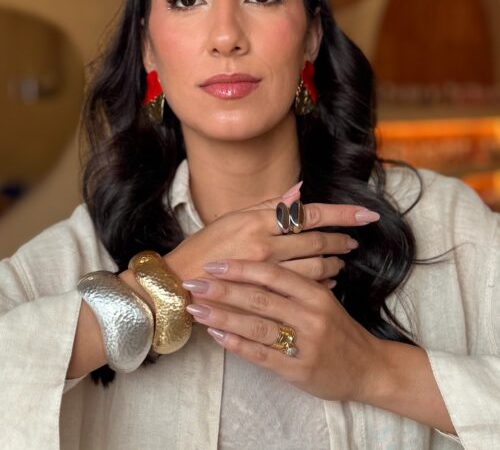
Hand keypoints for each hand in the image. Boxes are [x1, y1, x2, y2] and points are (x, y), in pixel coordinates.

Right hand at [165, 186, 379, 285]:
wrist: (178, 282)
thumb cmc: (204, 247)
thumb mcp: (233, 217)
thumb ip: (269, 205)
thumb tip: (299, 192)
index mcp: (256, 220)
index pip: (308, 214)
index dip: (341, 214)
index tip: (366, 215)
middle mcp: (263, 244)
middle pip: (316, 242)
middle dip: (340, 241)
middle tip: (353, 242)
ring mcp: (264, 271)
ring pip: (314, 267)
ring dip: (333, 263)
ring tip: (341, 261)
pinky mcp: (263, 294)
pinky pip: (300, 289)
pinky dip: (319, 283)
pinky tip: (326, 280)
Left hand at [182, 259, 382, 401]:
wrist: (368, 367)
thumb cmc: (339, 328)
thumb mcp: (323, 297)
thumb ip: (298, 276)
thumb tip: (269, 251)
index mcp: (315, 293)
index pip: (272, 275)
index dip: (241, 268)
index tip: (214, 263)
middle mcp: (309, 316)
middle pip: (259, 298)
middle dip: (223, 290)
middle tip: (194, 283)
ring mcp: (304, 344)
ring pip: (256, 326)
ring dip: (222, 317)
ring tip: (196, 308)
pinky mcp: (297, 370)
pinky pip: (260, 355)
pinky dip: (235, 344)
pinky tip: (216, 336)